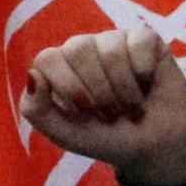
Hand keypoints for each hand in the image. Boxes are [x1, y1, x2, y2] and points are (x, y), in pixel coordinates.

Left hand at [21, 27, 185, 182]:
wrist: (153, 146)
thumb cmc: (103, 137)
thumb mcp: (62, 132)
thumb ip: (35, 108)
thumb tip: (32, 75)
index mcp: (56, 68)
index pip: (48, 58)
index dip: (68, 86)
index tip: (84, 110)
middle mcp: (80, 49)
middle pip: (78, 49)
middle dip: (98, 90)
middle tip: (110, 113)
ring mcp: (112, 41)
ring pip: (111, 49)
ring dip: (123, 87)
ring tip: (130, 106)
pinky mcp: (144, 39)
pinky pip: (140, 41)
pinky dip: (144, 71)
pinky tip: (146, 85)